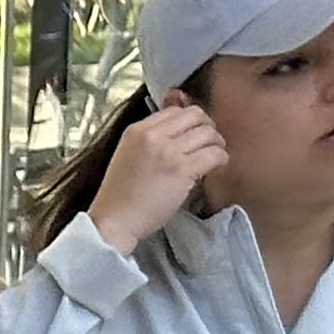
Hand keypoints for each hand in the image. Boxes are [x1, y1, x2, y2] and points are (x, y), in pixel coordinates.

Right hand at [88, 92, 228, 253]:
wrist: (112, 222)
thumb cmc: (119, 197)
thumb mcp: (127, 156)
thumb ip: (149, 141)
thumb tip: (180, 134)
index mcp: (136, 131)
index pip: (175, 111)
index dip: (189, 122)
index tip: (192, 136)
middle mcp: (152, 136)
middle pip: (195, 116)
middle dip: (206, 128)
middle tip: (208, 144)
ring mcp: (167, 152)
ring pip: (208, 134)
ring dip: (216, 144)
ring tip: (212, 157)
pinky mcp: (181, 170)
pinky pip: (214, 154)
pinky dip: (220, 160)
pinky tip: (215, 168)